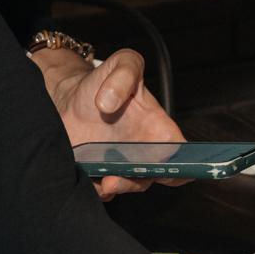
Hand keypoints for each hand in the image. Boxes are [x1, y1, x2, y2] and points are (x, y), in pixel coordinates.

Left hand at [34, 45, 181, 198]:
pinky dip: (93, 188)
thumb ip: (125, 72)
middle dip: (133, 182)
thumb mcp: (121, 63)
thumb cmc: (102, 82)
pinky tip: (85, 174)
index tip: (167, 170)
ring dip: (112, 187)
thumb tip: (109, 102)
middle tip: (113, 179)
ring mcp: (120, 165)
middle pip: (149, 179)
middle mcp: (142, 152)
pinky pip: (100, 190)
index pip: (182, 157)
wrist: (70, 97)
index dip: (183, 169)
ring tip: (99, 179)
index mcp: (158, 130)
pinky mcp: (97, 173)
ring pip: (123, 186)